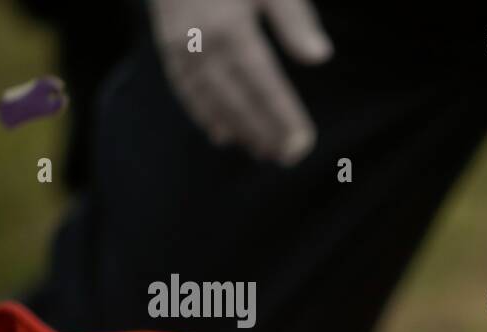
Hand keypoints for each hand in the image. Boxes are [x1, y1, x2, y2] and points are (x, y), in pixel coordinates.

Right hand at [148, 0, 331, 164]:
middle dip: (264, 132)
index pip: (265, 84)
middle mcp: (202, 43)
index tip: (304, 142)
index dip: (284, 116)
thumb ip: (294, 19)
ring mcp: (180, 46)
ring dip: (237, 129)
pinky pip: (185, 88)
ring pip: (211, 100)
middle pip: (238, 100)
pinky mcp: (167, 44)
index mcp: (232, 28)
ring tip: (261, 153)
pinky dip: (203, 114)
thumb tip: (319, 58)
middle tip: (288, 158)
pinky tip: (221, 135)